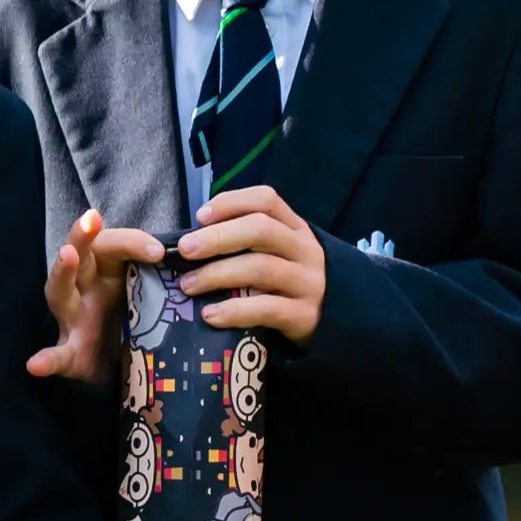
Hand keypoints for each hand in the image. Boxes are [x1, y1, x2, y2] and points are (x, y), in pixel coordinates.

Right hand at [32, 210, 164, 386]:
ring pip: (61, 292)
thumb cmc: (130, 319)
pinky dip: (47, 360)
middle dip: (83, 236)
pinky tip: (36, 364)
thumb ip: (160, 276)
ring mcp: (74, 320)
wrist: (118, 366)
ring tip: (67, 254)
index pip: (112, 246)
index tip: (159, 250)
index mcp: (103, 271)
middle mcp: (85, 289)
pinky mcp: (72, 354)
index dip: (133, 242)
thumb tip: (188, 260)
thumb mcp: (146, 293)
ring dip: (63, 273)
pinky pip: (58, 356)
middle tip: (91, 219)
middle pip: (79, 257)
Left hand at [178, 186, 326, 342]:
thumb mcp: (281, 252)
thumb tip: (194, 239)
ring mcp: (307, 282)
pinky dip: (234, 311)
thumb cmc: (292, 282)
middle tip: (185, 250)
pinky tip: (210, 315)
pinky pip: (266, 309)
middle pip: (261, 230)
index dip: (231, 203)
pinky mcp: (304, 315)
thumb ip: (248, 241)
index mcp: (295, 228)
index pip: (266, 201)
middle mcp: (304, 250)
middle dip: (217, 237)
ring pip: (261, 268)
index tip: (200, 216)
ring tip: (188, 285)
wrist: (336, 320)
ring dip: (217, 274)